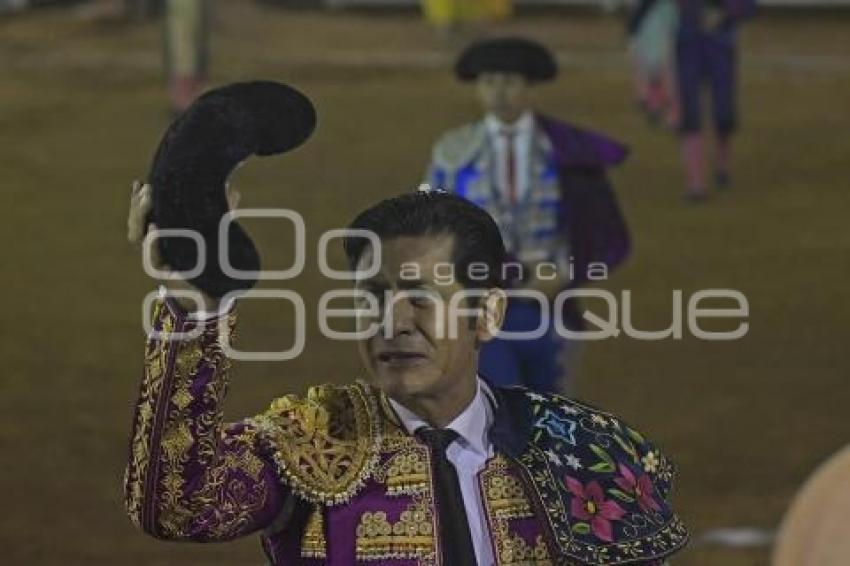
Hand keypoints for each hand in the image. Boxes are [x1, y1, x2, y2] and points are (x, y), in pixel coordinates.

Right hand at [128, 180, 240, 312]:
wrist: (216, 292)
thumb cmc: (215, 262)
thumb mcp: (217, 233)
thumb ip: (221, 213)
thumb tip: (234, 191)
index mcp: (164, 237)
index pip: (144, 215)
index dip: (139, 200)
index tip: (140, 182)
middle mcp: (156, 248)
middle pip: (136, 224)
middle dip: (139, 204)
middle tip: (148, 187)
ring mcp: (157, 261)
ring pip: (138, 238)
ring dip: (140, 217)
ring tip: (149, 199)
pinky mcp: (163, 275)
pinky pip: (152, 258)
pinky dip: (152, 242)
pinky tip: (154, 226)